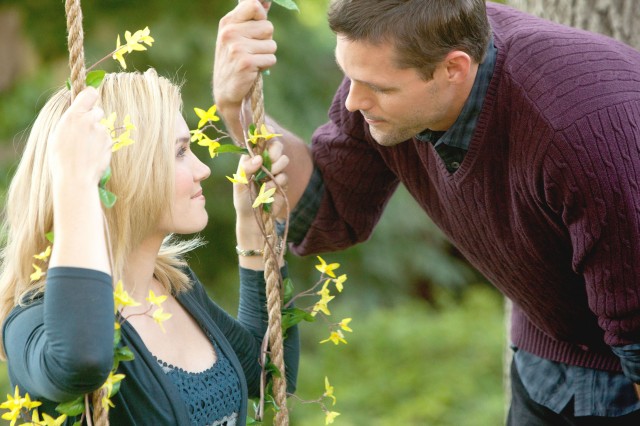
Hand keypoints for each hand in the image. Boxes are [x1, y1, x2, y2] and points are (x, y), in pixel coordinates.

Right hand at [48, 87, 112, 187]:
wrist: (76, 177)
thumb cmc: (61, 159)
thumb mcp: (57, 135)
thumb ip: (69, 121)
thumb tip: (75, 115)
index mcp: (73, 116)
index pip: (90, 94)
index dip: (91, 96)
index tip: (90, 100)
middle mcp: (89, 120)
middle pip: (98, 110)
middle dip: (93, 118)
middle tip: (85, 132)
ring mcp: (101, 131)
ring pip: (102, 126)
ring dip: (97, 133)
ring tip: (87, 148)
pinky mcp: (109, 142)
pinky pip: (107, 139)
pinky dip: (102, 144)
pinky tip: (93, 154)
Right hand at [213, 0, 275, 124]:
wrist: (225, 91)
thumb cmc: (234, 61)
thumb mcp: (236, 36)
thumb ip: (250, 19)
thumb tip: (266, 1)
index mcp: (227, 23)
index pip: (254, 5)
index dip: (262, 16)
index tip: (257, 28)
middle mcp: (230, 32)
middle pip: (268, 26)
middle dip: (266, 40)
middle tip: (252, 51)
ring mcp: (237, 47)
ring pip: (272, 44)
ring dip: (266, 55)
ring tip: (252, 61)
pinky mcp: (246, 62)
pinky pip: (271, 58)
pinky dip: (266, 66)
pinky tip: (253, 70)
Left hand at [233, 141, 288, 223]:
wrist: (253, 218)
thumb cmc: (242, 200)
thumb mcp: (239, 183)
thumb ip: (246, 169)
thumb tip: (259, 158)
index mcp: (252, 158)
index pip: (261, 140)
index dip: (267, 133)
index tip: (270, 133)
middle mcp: (264, 162)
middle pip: (277, 146)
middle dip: (275, 151)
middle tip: (271, 160)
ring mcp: (274, 172)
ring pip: (284, 160)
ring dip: (276, 168)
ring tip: (267, 179)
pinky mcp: (282, 183)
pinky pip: (284, 176)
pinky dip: (277, 183)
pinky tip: (268, 192)